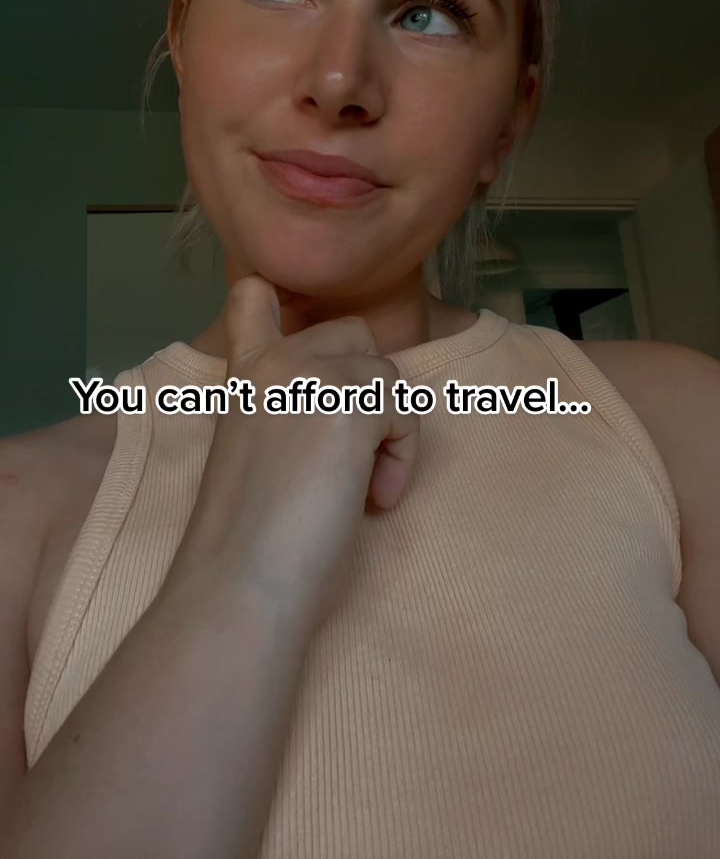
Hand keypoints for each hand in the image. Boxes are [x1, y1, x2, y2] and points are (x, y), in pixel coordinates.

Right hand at [176, 275, 419, 634]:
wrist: (240, 579)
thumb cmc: (246, 541)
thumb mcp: (257, 452)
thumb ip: (285, 413)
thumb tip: (337, 417)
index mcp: (242, 376)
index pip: (254, 297)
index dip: (288, 305)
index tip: (303, 349)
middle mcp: (273, 361)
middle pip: (352, 335)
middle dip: (365, 390)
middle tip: (346, 458)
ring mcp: (311, 374)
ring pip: (386, 375)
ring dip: (387, 430)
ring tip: (359, 488)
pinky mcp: (350, 401)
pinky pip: (405, 410)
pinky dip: (401, 456)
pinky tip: (373, 498)